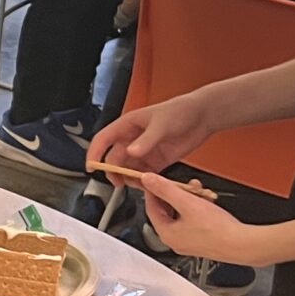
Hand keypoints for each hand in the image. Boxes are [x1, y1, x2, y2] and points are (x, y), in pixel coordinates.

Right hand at [87, 91, 211, 174]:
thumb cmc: (180, 111)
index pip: (104, 139)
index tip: (91, 167)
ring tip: (137, 184)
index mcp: (128, 125)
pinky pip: (145, 174)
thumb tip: (131, 152)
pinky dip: (143, 181)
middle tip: (119, 182)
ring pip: (129, 168)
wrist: (203, 116)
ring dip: (129, 178)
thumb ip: (147, 140)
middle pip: (115, 158)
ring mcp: (145, 151)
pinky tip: (148, 184)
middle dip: (114, 171)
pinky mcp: (157, 160)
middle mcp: (133, 139)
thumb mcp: (162, 124)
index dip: (95, 153)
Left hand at [133, 173, 263, 266]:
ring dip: (188, 199)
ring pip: (182, 214)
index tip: (153, 181)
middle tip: (180, 183)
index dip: (152, 192)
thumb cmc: (216, 229)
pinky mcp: (202, 240)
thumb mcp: (187, 203)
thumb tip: (148, 180)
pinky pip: (194, 220)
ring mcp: (189, 241)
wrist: (241, 244)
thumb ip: (166, 189)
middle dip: (175, 194)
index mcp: (167, 234)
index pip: (151, 209)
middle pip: (167, 211)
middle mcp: (175, 240)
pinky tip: (207, 199)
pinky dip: (198, 207)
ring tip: (197, 189)